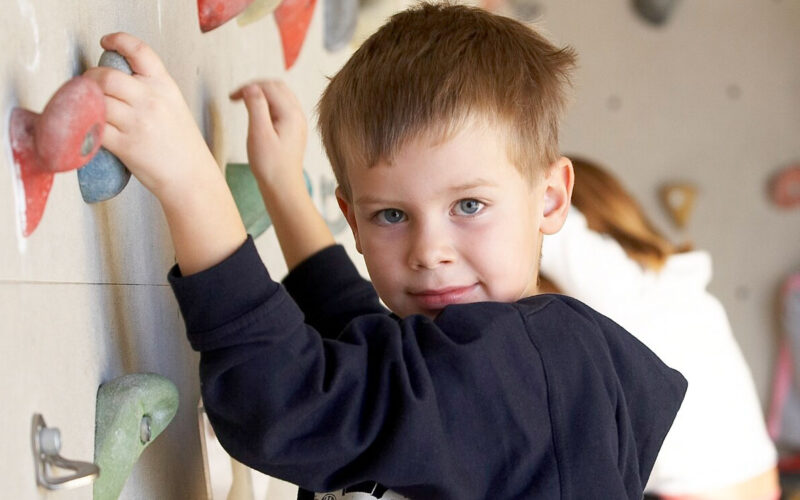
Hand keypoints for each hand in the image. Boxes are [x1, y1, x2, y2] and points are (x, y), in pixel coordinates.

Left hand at [83, 33, 219, 200]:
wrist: (191, 177)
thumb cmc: (182, 145)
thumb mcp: (174, 106)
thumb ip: (150, 90)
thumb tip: (114, 79)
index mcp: (165, 87)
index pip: (139, 51)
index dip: (118, 40)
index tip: (106, 42)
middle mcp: (151, 100)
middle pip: (106, 75)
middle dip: (90, 78)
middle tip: (88, 86)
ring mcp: (138, 123)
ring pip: (96, 100)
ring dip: (84, 102)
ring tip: (87, 107)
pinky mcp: (125, 145)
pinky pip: (94, 127)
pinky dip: (86, 125)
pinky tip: (89, 127)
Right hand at [230, 80, 307, 194]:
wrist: (283, 187)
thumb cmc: (270, 165)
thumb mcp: (259, 133)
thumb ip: (256, 106)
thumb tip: (251, 87)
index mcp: (291, 113)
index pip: (268, 87)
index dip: (248, 88)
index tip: (231, 98)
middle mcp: (298, 115)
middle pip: (277, 87)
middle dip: (256, 87)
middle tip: (237, 97)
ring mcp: (298, 122)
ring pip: (281, 95)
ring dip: (262, 94)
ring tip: (245, 103)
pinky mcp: (294, 130)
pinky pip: (282, 107)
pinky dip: (268, 104)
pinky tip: (258, 115)